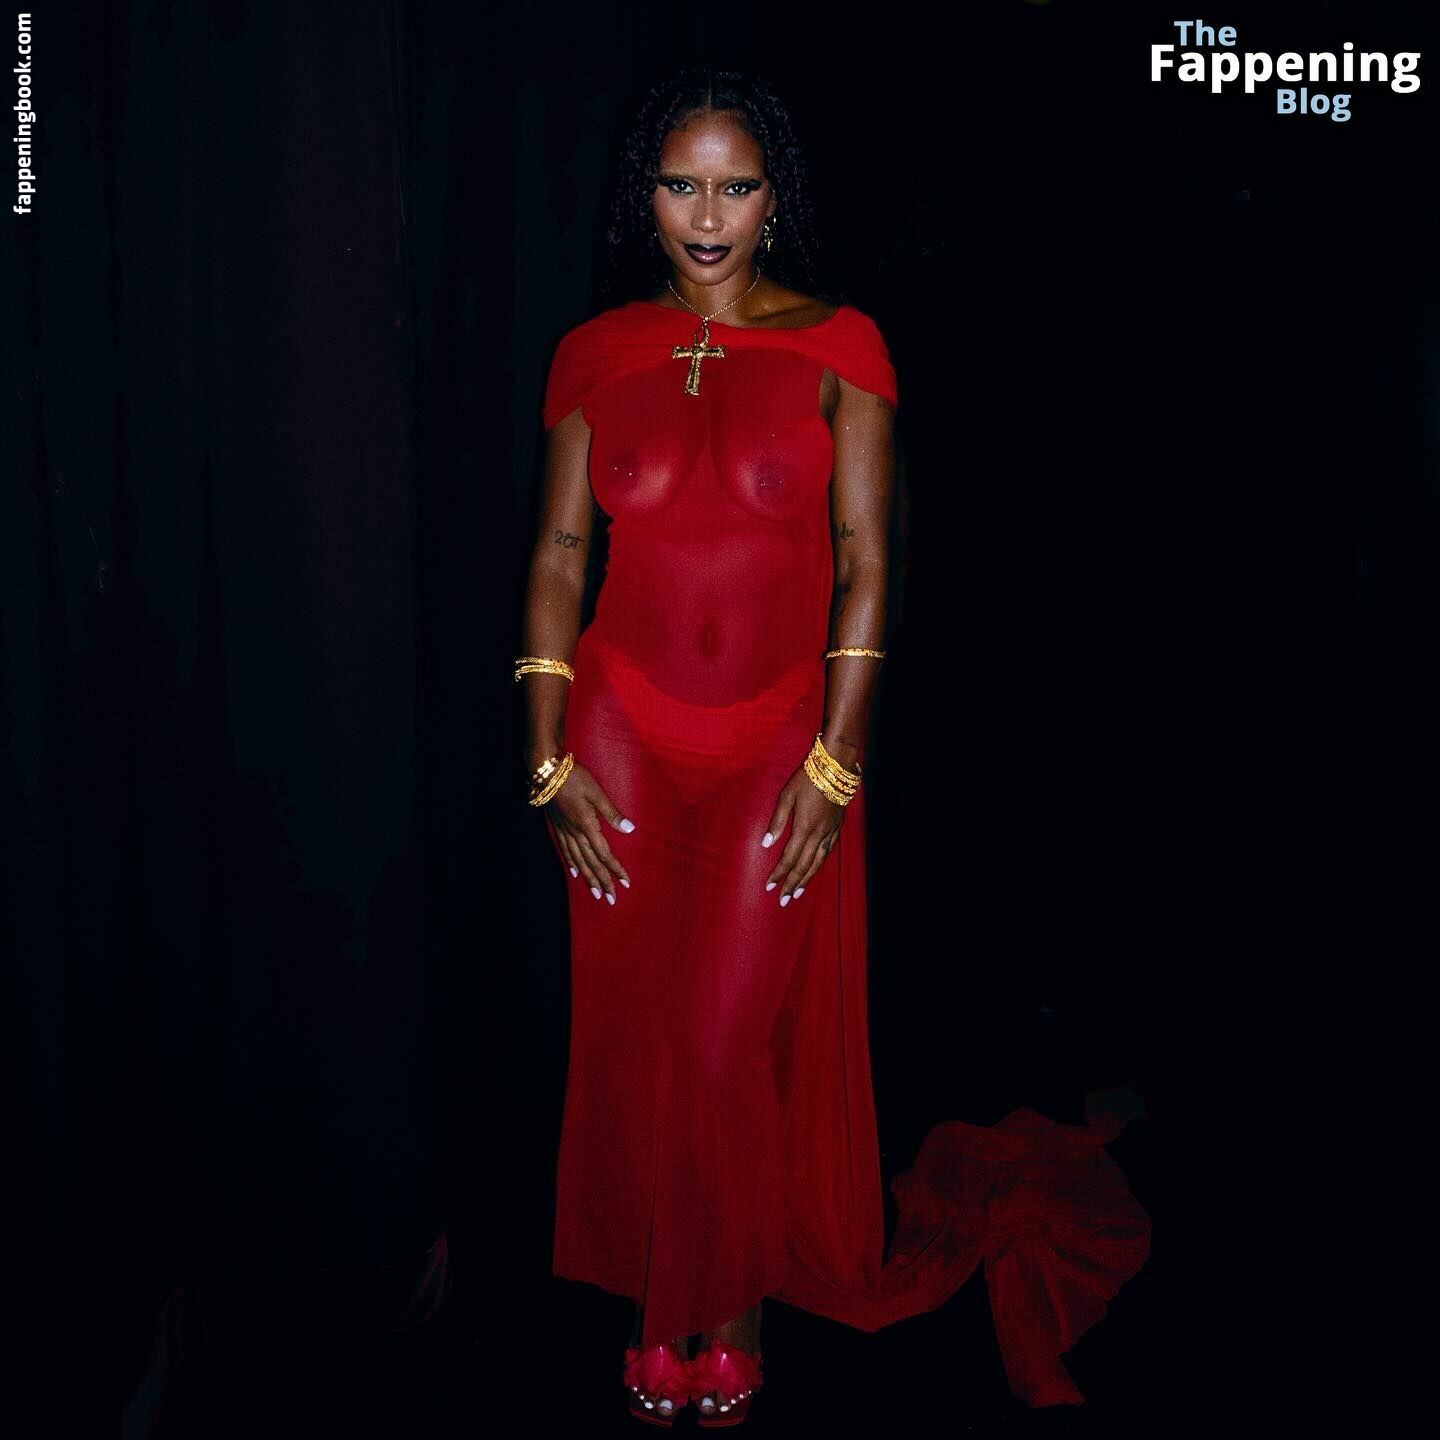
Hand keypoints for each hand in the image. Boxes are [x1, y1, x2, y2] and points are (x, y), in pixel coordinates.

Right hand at [541, 761, 633, 903]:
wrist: (546, 771)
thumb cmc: (574, 777)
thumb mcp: (596, 792)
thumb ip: (612, 813)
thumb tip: (629, 830)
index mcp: (587, 825)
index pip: (604, 854)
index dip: (615, 869)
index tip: (625, 883)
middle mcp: (575, 833)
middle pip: (591, 863)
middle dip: (602, 881)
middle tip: (611, 900)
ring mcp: (564, 831)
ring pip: (578, 861)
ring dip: (588, 878)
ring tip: (596, 894)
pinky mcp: (557, 826)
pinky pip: (565, 851)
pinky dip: (571, 864)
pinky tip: (575, 873)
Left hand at [760, 763, 845, 905]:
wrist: (835, 768)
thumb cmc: (807, 778)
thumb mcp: (786, 796)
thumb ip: (777, 821)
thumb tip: (766, 843)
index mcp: (804, 827)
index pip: (788, 858)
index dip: (778, 874)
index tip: (769, 886)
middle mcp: (818, 834)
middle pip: (804, 866)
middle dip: (792, 884)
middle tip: (783, 900)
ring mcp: (830, 832)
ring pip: (818, 863)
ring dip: (807, 879)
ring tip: (798, 893)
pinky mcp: (837, 828)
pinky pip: (828, 852)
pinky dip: (819, 865)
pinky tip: (814, 870)